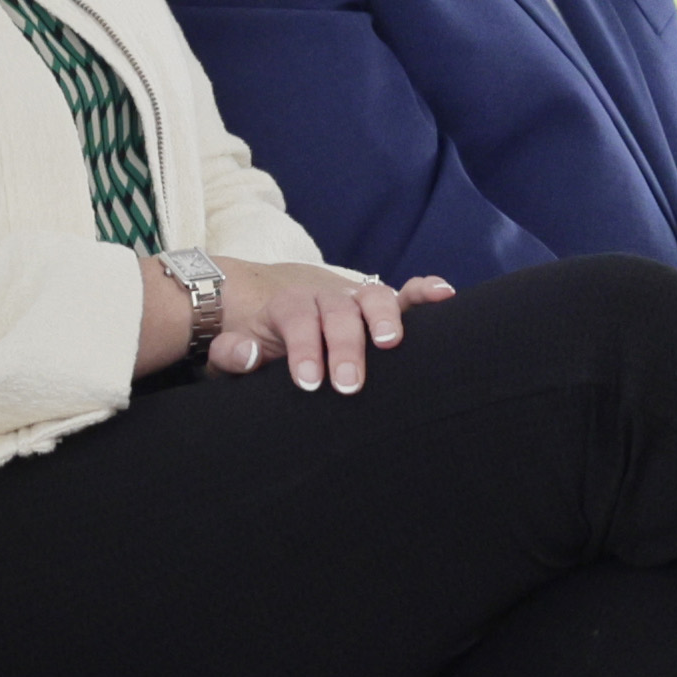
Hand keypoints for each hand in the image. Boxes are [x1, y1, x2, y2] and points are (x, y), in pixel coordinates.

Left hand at [147, 255, 450, 389]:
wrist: (267, 310)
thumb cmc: (254, 343)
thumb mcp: (231, 351)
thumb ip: (232, 353)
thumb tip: (248, 351)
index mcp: (287, 306)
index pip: (296, 319)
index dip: (304, 347)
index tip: (309, 382)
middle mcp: (324, 297)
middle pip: (338, 312)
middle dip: (345, 346)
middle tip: (348, 384)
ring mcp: (354, 300)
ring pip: (374, 298)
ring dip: (386, 317)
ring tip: (391, 343)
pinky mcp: (378, 307)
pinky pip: (405, 295)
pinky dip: (424, 292)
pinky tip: (445, 295)